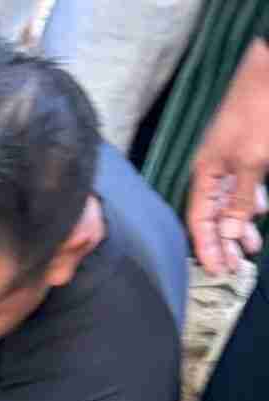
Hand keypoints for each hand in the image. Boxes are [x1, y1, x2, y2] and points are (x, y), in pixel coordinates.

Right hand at [188, 39, 268, 275]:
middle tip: (236, 266)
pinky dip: (250, 202)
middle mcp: (214, 170)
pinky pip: (243, 186)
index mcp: (206, 173)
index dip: (207, 247)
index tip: (218, 270)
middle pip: (213, 215)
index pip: (199, 220)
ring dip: (240, 225)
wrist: (267, 68)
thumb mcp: (252, 160)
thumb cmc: (257, 110)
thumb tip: (230, 232)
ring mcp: (231, 160)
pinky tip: (259, 211)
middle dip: (224, 242)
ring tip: (251, 245)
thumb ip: (242, 198)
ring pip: (230, 202)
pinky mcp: (248, 151)